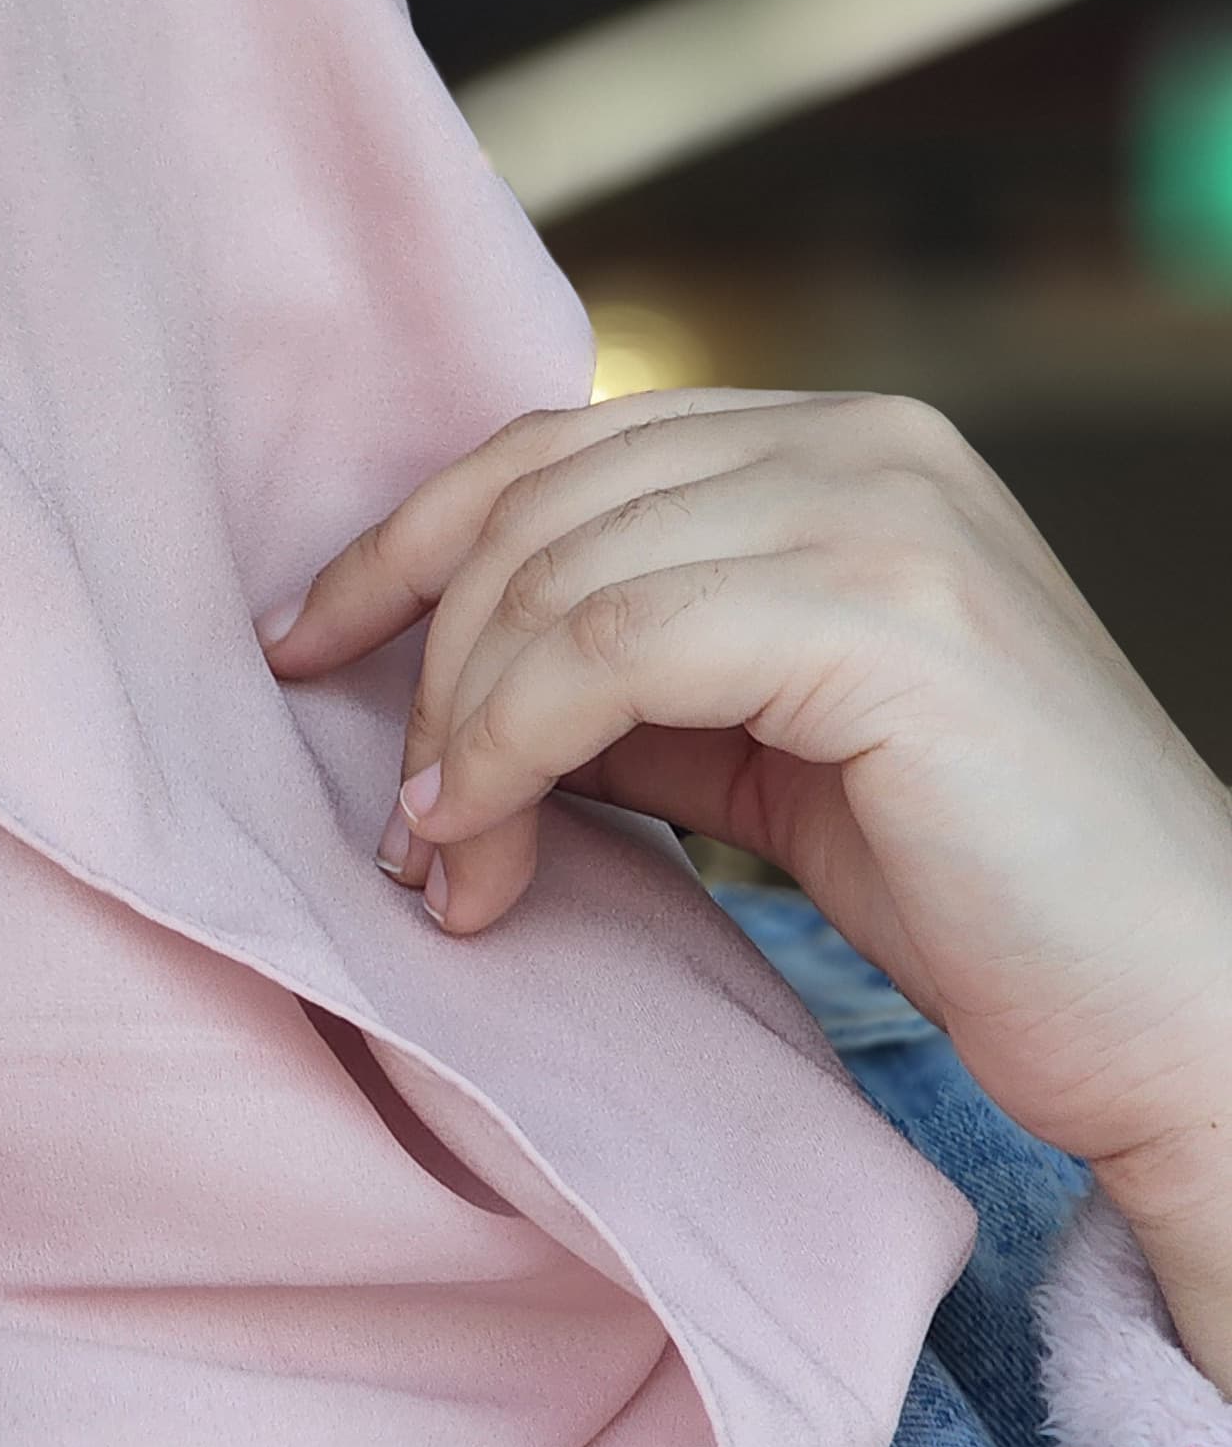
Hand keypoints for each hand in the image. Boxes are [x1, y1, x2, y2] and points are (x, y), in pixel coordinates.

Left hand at [262, 391, 1231, 1387]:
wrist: (1178, 1005)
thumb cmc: (977, 892)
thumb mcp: (761, 744)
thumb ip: (631, 674)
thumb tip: (438, 682)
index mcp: (842, 443)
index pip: (559, 450)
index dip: (405, 545)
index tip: (302, 649)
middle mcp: (866, 441)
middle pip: (537, 503)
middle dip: (426, 663)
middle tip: (402, 827)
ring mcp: (883, 512)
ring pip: (556, 576)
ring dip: (463, 733)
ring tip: (446, 866)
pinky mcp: (884, 613)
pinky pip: (609, 648)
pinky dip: (515, 748)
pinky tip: (490, 844)